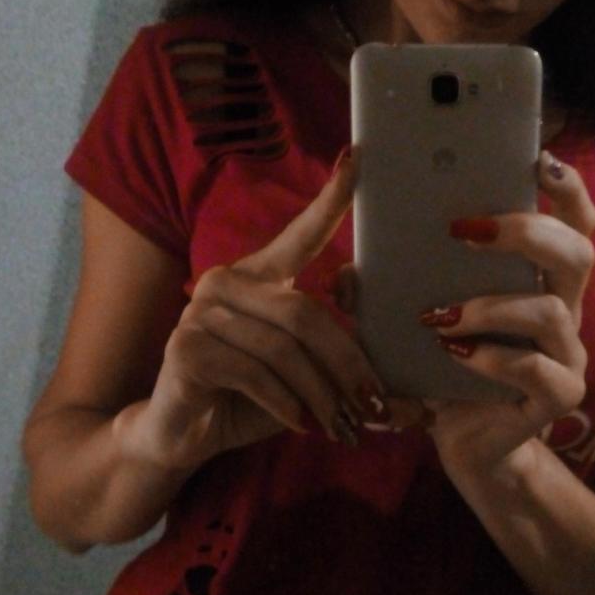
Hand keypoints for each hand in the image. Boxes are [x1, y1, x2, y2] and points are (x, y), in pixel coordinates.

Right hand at [132, 151, 400, 471]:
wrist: (182, 433)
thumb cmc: (249, 400)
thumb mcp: (304, 381)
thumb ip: (345, 374)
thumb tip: (411, 400)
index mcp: (259, 275)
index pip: (300, 234)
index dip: (330, 200)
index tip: (357, 161)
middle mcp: (226, 281)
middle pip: (305, 313)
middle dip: (348, 364)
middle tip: (376, 405)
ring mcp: (200, 311)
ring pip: (283, 349)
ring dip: (322, 395)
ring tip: (342, 427)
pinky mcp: (186, 348)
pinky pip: (253, 373)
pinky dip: (286, 403)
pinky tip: (301, 423)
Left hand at [421, 151, 594, 481]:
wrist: (468, 443)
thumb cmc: (448, 370)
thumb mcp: (418, 321)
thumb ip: (388, 293)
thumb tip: (346, 273)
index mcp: (539, 278)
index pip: (573, 220)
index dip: (565, 186)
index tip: (536, 160)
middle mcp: (565, 308)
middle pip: (578, 252)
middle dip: (525, 231)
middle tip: (465, 230)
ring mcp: (567, 353)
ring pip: (552, 311)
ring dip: (491, 307)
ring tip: (440, 317)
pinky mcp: (560, 395)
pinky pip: (537, 368)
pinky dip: (493, 358)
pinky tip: (456, 356)